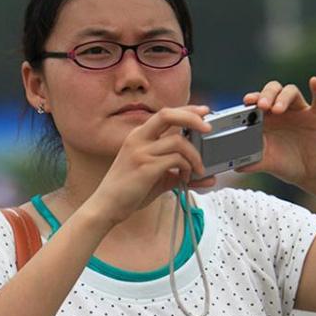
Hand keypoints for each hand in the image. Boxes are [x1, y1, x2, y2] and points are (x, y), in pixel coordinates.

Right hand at [91, 105, 217, 227]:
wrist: (107, 206)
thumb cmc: (128, 191)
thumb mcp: (156, 176)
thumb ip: (178, 172)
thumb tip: (206, 177)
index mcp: (139, 136)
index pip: (166, 114)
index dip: (187, 110)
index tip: (204, 111)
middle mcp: (139, 139)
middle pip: (169, 115)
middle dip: (192, 118)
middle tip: (208, 129)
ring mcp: (141, 152)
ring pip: (178, 142)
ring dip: (194, 156)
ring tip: (196, 171)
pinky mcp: (145, 167)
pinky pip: (175, 160)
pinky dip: (186, 168)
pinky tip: (185, 178)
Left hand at [235, 77, 315, 190]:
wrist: (310, 173)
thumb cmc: (286, 164)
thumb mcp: (267, 163)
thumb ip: (252, 162)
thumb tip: (236, 167)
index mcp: (266, 119)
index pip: (257, 101)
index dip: (252, 98)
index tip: (246, 101)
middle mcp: (281, 110)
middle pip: (272, 90)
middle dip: (266, 94)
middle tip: (262, 106)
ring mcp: (299, 111)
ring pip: (291, 92)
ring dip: (283, 97)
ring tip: (277, 110)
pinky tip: (313, 81)